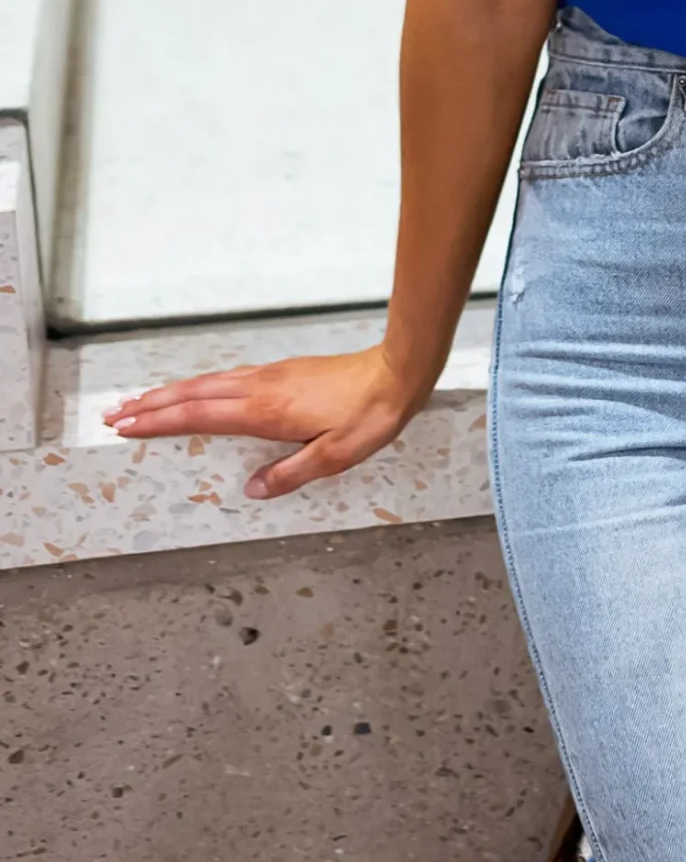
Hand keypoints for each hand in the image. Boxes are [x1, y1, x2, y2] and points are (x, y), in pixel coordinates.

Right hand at [102, 345, 427, 500]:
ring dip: (170, 393)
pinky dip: (200, 385)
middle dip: (151, 405)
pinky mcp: (281, 371)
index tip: (127, 426)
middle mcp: (259, 389)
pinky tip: (196, 390)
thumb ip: (290, 474)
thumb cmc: (368, 416)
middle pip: (192, 395)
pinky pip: (227, 377)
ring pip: (207, 383)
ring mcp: (269, 376)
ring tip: (141, 401)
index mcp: (265, 412)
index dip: (159, 422)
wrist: (394, 374)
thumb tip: (251, 490)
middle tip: (115, 415)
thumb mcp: (334, 457)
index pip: (198, 417)